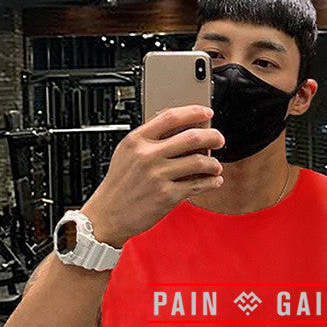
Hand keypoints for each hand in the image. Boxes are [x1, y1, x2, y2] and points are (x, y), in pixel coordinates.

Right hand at [81, 105, 225, 247]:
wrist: (108, 214)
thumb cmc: (119, 185)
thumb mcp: (127, 153)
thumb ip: (149, 139)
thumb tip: (180, 128)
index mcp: (137, 140)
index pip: (171, 117)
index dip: (194, 112)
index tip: (206, 114)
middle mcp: (148, 155)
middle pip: (191, 137)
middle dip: (213, 136)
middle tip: (219, 139)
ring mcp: (158, 175)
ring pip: (199, 161)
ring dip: (214, 163)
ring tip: (215, 166)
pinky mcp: (167, 195)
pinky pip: (198, 184)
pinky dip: (211, 182)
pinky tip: (214, 181)